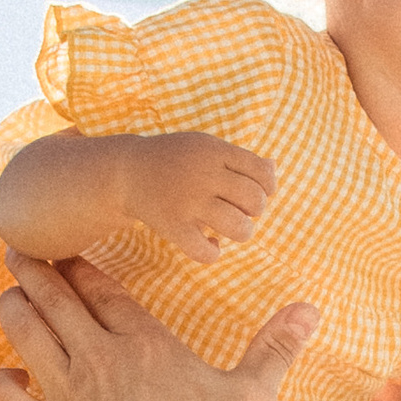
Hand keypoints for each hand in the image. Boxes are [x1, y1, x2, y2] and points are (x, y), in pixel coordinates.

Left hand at [0, 251, 315, 400]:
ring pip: (25, 333)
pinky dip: (1, 381)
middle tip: (17, 249)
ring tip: (8, 295)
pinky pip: (8, 397)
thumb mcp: (252, 397)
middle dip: (33, 269)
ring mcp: (67, 395)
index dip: (78, 264)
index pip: (100, 287)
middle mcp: (98, 358)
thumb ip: (275, 348)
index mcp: (142, 343)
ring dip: (13, 308)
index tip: (63, 247)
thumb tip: (311, 308)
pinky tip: (5, 375)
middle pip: (53, 298)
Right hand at [119, 132, 278, 268]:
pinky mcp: (172, 226)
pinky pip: (206, 252)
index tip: (253, 192)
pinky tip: (208, 243)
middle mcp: (204, 174)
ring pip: (239, 228)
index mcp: (215, 151)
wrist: (126, 172)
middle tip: (238, 209)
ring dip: (241, 232)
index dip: (267, 187)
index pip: (262, 173)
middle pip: (255, 201)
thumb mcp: (205, 148)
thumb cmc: (174, 160)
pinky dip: (213, 252)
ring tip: (229, 228)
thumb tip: (275, 168)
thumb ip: (239, 158)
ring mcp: (188, 202)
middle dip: (254, 210)